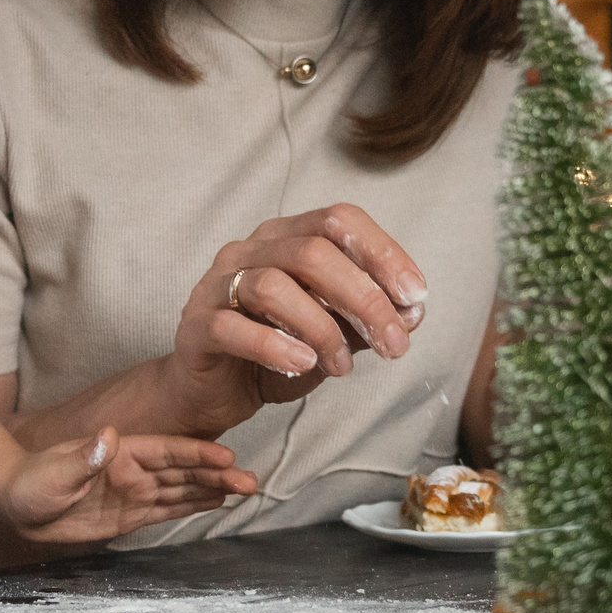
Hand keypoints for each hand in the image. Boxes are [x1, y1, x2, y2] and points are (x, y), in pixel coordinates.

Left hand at [0, 426, 254, 542]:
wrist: (14, 502)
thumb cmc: (30, 482)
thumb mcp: (55, 470)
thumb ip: (85, 457)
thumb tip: (110, 437)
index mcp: (121, 452)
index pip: (167, 451)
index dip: (197, 454)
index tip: (226, 456)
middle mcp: (133, 469)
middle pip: (183, 470)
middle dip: (217, 474)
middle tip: (250, 480)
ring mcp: (133, 491)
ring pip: (182, 489)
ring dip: (212, 489)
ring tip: (246, 489)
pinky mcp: (129, 514)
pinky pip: (167, 508)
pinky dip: (193, 505)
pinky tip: (217, 501)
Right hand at [164, 205, 429, 438]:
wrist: (213, 392)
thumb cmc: (274, 355)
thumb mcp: (333, 336)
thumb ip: (365, 320)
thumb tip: (413, 312)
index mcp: (285, 238)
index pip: (337, 220)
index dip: (382, 252)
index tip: (415, 295)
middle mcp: (249, 250)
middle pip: (312, 252)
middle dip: (364, 299)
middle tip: (394, 345)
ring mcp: (217, 285)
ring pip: (272, 285)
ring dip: (322, 328)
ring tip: (342, 367)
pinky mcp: (196, 325)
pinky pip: (232, 326)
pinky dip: (274, 345)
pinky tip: (303, 364)